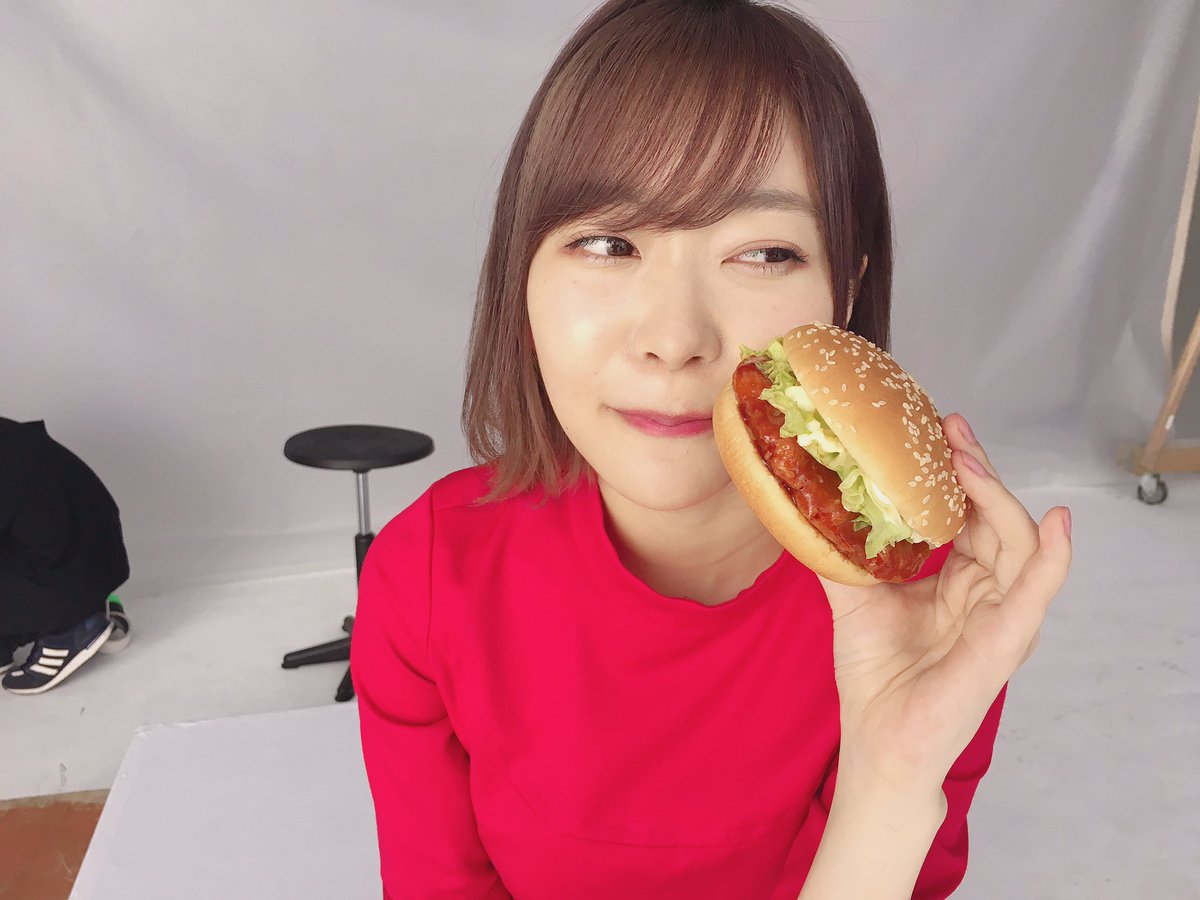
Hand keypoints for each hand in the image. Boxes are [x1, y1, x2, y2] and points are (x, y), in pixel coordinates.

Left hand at [815, 412, 1072, 790]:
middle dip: (978, 470)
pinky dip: (1053, 559)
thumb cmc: (875, 676)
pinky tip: (1058, 528)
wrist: (877, 742)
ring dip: (998, 496)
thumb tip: (804, 503)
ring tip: (968, 459)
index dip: (960, 472)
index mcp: (961, 582)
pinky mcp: (1005, 645)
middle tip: (950, 430)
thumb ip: (839, 553)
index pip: (973, 515)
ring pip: (1019, 543)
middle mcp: (990, 595)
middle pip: (999, 519)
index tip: (937, 428)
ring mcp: (1002, 619)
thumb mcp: (853, 597)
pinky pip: (1037, 595)